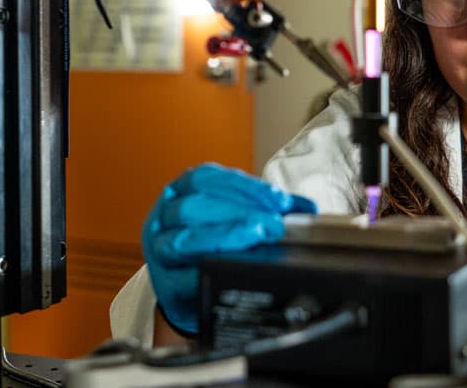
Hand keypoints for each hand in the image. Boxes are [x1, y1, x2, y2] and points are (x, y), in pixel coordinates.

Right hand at [142, 162, 316, 334]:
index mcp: (181, 191)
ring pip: (182, 240)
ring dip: (224, 237)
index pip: (206, 178)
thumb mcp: (235, 215)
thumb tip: (307, 209)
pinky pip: (181, 278)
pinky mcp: (164, 284)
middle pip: (193, 207)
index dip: (242, 186)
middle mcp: (164, 217)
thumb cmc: (212, 242)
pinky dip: (208, 271)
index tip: (277, 199)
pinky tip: (231, 267)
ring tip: (256, 237)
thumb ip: (269, 208)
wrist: (188, 287)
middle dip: (238, 213)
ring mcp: (159, 250)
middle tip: (273, 224)